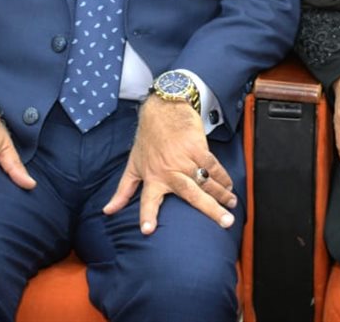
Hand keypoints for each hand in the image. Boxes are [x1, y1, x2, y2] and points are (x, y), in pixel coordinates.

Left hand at [103, 97, 237, 233]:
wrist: (163, 110)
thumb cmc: (148, 139)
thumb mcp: (133, 165)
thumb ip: (123, 191)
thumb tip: (107, 211)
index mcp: (152, 177)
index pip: (147, 200)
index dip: (147, 214)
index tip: (148, 230)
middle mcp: (169, 171)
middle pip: (191, 194)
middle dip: (209, 209)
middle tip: (224, 222)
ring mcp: (185, 159)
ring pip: (206, 181)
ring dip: (221, 194)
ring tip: (232, 208)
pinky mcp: (198, 148)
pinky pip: (213, 166)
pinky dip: (222, 177)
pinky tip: (230, 187)